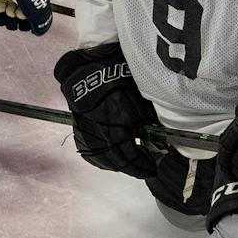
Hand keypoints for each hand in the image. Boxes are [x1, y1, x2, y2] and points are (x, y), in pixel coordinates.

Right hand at [52, 40, 159, 176]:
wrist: (91, 68)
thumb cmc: (121, 82)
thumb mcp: (141, 103)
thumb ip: (148, 125)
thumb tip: (158, 140)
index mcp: (116, 132)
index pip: (132, 159)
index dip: (143, 166)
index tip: (153, 169)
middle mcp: (99, 137)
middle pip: (116, 163)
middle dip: (132, 168)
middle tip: (144, 168)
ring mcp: (86, 133)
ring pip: (101, 159)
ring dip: (116, 165)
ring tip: (128, 165)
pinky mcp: (78, 128)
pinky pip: (89, 150)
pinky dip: (100, 158)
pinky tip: (108, 158)